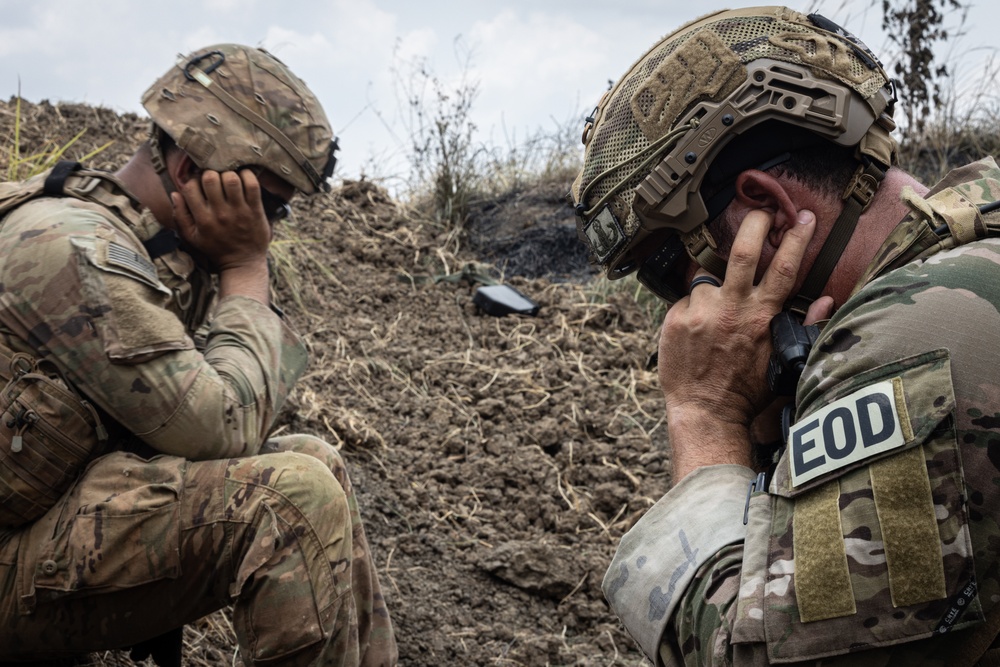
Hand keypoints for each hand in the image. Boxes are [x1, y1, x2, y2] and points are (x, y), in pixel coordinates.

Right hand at [171, 169, 271, 272]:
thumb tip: (175, 193)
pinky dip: (247, 176)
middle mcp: (220, 214)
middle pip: (210, 178)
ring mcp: (239, 211)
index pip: (191, 188)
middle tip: (215, 180)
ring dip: (229, 174)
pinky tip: (243, 178)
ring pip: (231, 178)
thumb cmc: (215, 248)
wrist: (242, 263)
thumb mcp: (192, 237)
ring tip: (228, 180)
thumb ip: (180, 216)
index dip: (193, 181)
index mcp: (202, 219)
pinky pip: (252, 185)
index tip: (199, 185)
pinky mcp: (255, 210)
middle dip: (210, 174)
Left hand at [659, 209, 816, 478]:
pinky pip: (686, 300)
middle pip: (743, 251)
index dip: (795, 238)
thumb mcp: (783, 361)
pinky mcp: (676, 318)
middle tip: (758, 211)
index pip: (784, 268)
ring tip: (713, 319)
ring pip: (708, 280)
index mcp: (762, 317)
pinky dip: (693, 310)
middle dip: (753, 223)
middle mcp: (731, 308)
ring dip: (713, 291)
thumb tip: (827, 299)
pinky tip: (696, 334)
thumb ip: (804, 326)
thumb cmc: (746, 391)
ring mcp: (701, 311)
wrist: (705, 412)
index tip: (801, 216)